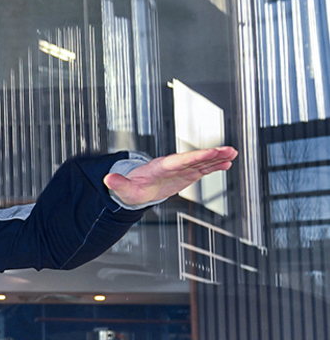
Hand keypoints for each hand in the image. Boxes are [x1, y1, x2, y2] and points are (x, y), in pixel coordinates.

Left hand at [103, 146, 237, 207]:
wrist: (135, 187)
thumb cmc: (131, 188)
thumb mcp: (123, 189)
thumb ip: (118, 183)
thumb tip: (108, 179)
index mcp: (159, 167)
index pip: (179, 160)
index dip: (194, 157)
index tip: (209, 152)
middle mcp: (172, 165)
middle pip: (194, 158)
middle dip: (211, 154)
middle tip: (228, 150)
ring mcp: (180, 169)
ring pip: (200, 162)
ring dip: (217, 158)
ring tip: (233, 154)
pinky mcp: (185, 174)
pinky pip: (202, 169)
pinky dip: (214, 166)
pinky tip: (226, 164)